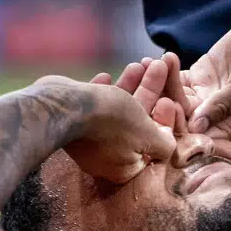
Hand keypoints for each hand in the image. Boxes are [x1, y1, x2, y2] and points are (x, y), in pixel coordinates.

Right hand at [36, 72, 176, 183]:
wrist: (61, 107)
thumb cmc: (110, 122)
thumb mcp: (147, 135)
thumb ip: (163, 142)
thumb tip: (166, 142)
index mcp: (126, 168)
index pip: (153, 145)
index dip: (165, 119)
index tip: (169, 99)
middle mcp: (107, 157)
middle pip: (138, 123)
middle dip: (150, 92)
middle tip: (159, 68)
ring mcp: (90, 139)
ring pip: (119, 110)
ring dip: (131, 85)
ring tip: (140, 63)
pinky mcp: (75, 123)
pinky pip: (96, 107)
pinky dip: (104, 91)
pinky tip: (104, 77)